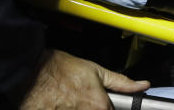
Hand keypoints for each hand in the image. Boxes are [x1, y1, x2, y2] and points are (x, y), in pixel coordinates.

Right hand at [19, 49, 148, 109]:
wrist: (30, 70)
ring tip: (67, 100)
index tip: (99, 103)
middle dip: (90, 108)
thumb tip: (142, 85)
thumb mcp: (95, 70)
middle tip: (78, 99)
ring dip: (75, 108)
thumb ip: (121, 82)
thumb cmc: (60, 67)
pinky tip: (59, 104)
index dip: (108, 108)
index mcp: (99, 106)